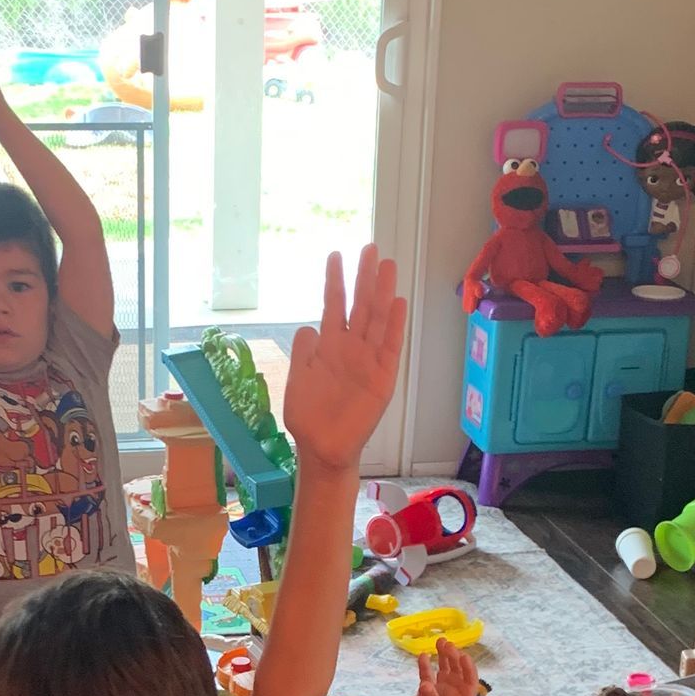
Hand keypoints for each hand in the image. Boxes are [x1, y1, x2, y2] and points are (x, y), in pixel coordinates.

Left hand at [282, 246, 407, 474]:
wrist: (322, 448)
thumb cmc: (308, 416)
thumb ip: (302, 353)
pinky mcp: (382, 378)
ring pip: (377, 320)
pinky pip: (390, 347)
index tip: (336, 255)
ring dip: (382, 293)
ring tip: (387, 266)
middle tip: (370, 247)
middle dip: (365, 277)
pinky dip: (394, 326)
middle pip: (360, 306)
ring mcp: (368, 361)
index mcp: (329, 346)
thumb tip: (308, 327)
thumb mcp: (297, 380)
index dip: (335, 281)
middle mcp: (351, 348)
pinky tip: (397, 304)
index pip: (334, 306)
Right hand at [405, 636, 480, 695]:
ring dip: (442, 657)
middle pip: (457, 670)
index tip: (462, 656)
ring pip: (444, 670)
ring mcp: (440, 692)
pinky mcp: (426, 694)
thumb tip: (425, 684)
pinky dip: (425, 666)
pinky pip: (427, 676)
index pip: (470, 680)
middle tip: (445, 644)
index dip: (468, 668)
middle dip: (453, 657)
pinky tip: (423, 656)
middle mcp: (454, 693)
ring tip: (439, 642)